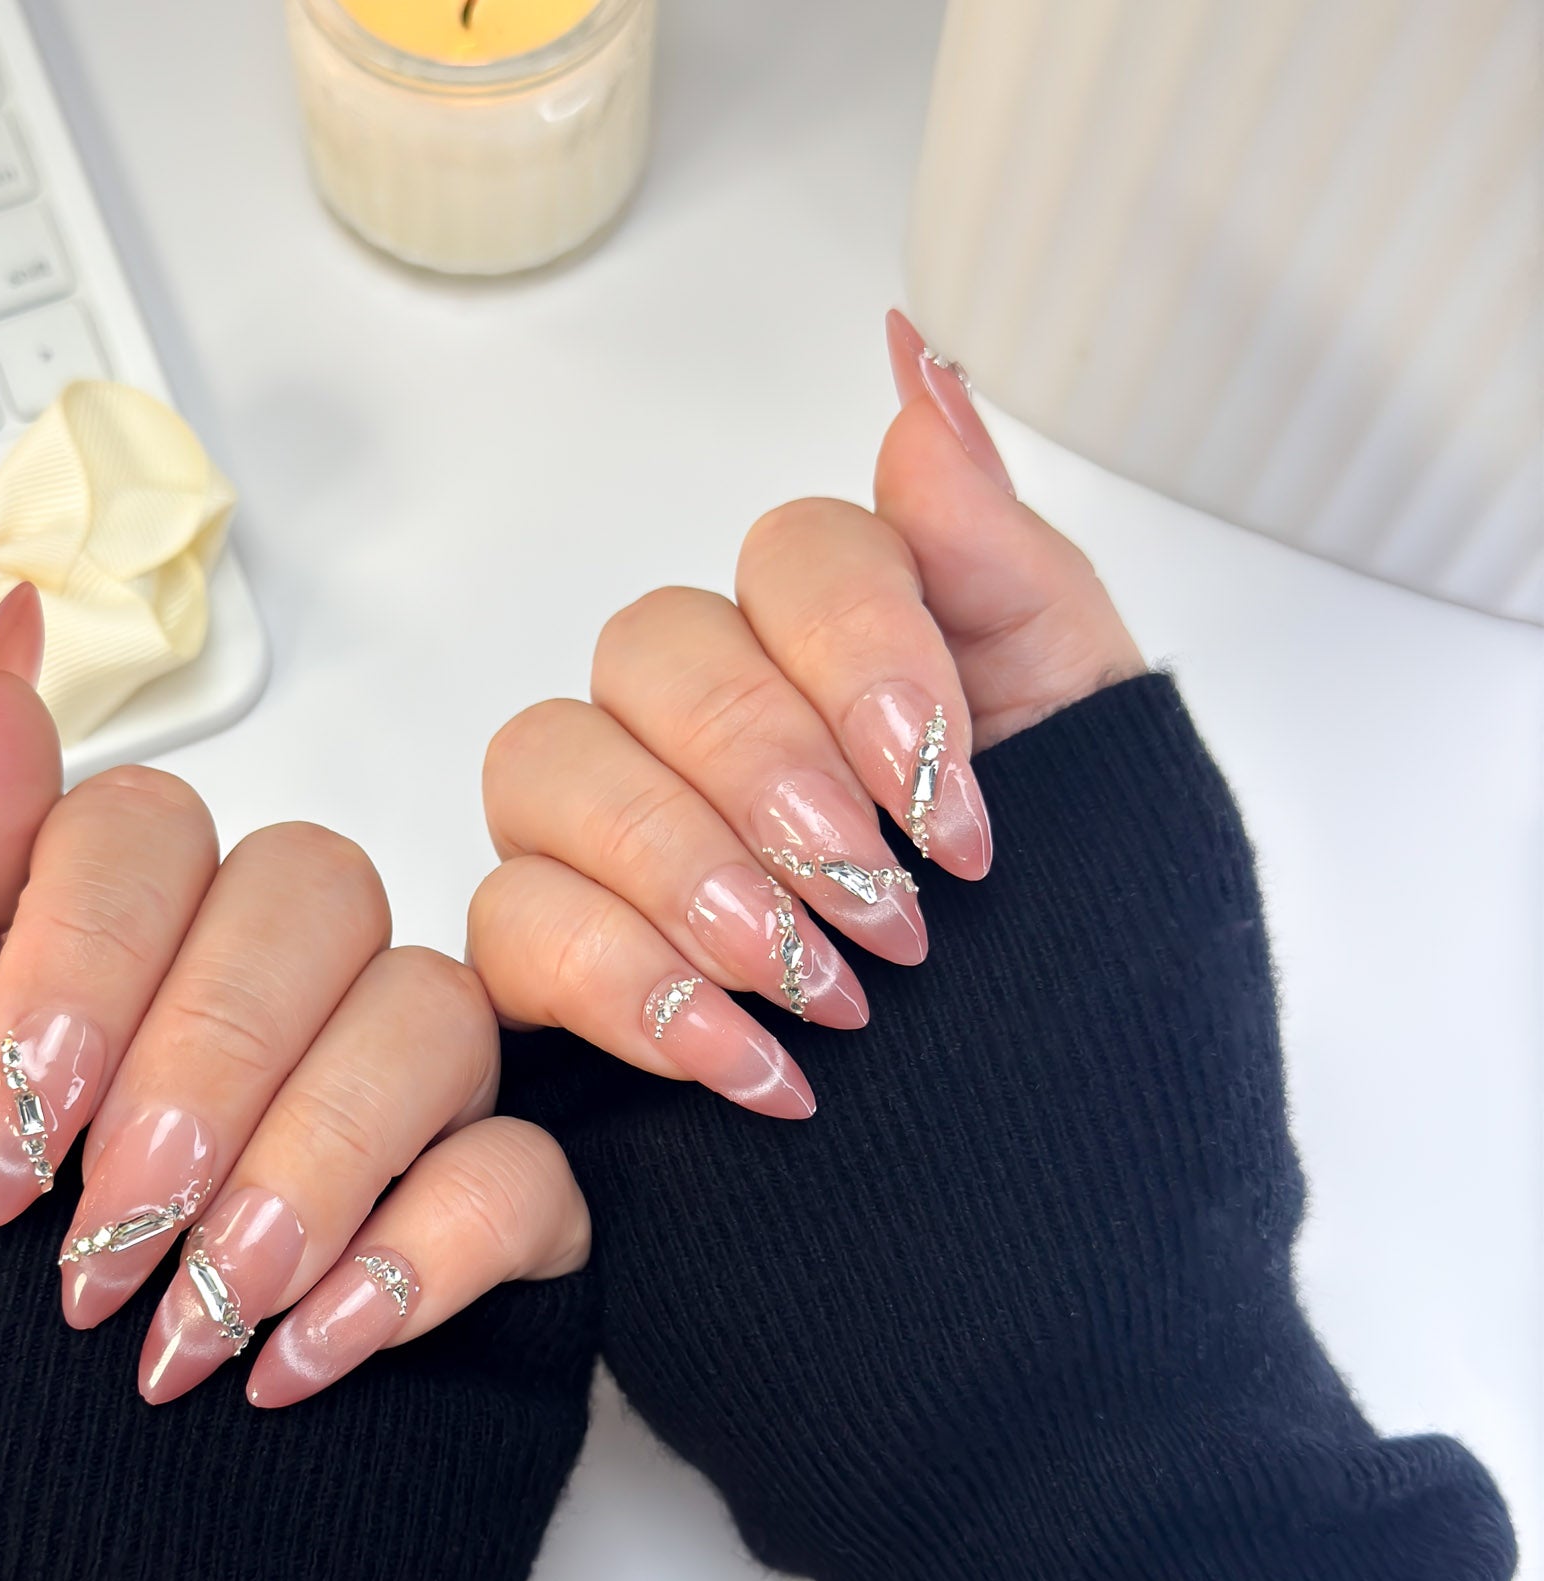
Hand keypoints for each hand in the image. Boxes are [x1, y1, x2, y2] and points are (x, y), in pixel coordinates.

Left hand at [0, 582, 586, 1407]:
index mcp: (111, 968)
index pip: (155, 830)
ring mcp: (387, 1126)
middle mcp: (260, 1019)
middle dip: (205, 1065)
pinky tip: (304, 1361)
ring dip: (309, 1165)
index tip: (7, 1136)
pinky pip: (527, 1175)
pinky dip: (419, 1258)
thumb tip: (3, 638)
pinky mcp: (490, 1248)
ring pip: (435, 1014)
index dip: (84, 960)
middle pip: (320, 894)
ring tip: (201, 1317)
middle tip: (107, 1237)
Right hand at [470, 310, 1140, 1114]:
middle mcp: (704, 728)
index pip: (792, 554)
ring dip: (683, 873)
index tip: (956, 811)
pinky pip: (508, 924)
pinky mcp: (551, 971)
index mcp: (838, 657)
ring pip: (542, 765)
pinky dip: (626, 989)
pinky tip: (745, 1061)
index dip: (864, 659)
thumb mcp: (1093, 760)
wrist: (1044, 1195)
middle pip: (648, 648)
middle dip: (766, 774)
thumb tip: (916, 365)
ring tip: (818, 993)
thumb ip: (1001, 564)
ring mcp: (611, 844)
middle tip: (881, 907)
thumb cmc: (1076, 973)